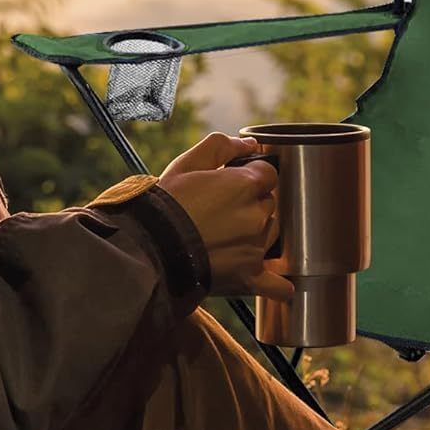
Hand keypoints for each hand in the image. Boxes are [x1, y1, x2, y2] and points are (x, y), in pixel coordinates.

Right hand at [160, 134, 291, 303]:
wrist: (149, 247)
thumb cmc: (166, 203)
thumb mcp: (188, 163)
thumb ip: (222, 146)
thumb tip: (248, 143)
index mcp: (246, 185)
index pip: (268, 174)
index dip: (251, 175)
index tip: (234, 182)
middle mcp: (257, 216)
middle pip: (269, 204)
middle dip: (251, 204)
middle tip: (221, 209)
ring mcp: (255, 248)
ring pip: (270, 235)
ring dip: (257, 233)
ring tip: (225, 235)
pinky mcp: (248, 276)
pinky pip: (275, 285)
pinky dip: (277, 285)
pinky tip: (281, 285)